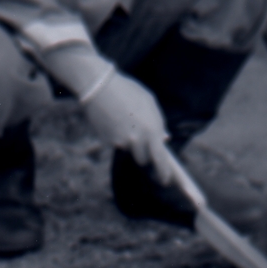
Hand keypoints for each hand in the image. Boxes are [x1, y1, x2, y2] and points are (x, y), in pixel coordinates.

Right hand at [80, 70, 177, 187]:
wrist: (100, 87)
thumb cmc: (129, 92)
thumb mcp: (150, 104)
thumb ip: (158, 123)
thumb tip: (164, 140)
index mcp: (152, 130)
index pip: (160, 159)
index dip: (164, 172)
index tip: (166, 180)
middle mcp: (137, 139)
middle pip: (143, 159)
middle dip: (145, 154)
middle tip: (143, 141)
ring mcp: (121, 142)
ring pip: (130, 151)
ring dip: (131, 144)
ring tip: (127, 123)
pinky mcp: (108, 141)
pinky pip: (117, 144)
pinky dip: (118, 136)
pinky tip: (115, 120)